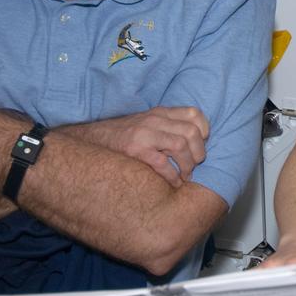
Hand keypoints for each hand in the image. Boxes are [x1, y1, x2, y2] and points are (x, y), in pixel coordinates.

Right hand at [67, 107, 208, 186]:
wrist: (90, 140)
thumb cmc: (123, 137)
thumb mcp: (147, 124)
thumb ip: (168, 127)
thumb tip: (196, 142)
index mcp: (160, 113)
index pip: (194, 114)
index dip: (204, 131)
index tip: (202, 145)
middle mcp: (154, 120)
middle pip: (192, 132)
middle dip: (199, 153)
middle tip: (195, 166)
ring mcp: (144, 134)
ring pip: (181, 146)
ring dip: (188, 165)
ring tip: (185, 176)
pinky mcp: (134, 150)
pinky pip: (163, 164)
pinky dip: (172, 176)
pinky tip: (173, 183)